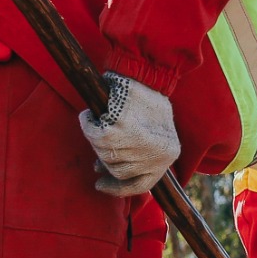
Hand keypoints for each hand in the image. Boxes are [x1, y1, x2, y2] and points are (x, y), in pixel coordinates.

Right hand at [76, 76, 179, 195]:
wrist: (147, 69)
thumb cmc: (149, 95)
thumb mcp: (157, 129)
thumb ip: (144, 150)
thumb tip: (111, 169)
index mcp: (169, 154)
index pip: (141, 185)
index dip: (119, 188)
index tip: (102, 185)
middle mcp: (154, 155)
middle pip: (118, 171)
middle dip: (105, 162)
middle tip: (96, 156)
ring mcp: (135, 145)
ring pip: (104, 155)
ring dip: (96, 141)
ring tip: (97, 126)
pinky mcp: (117, 131)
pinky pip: (93, 135)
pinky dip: (87, 124)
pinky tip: (88, 115)